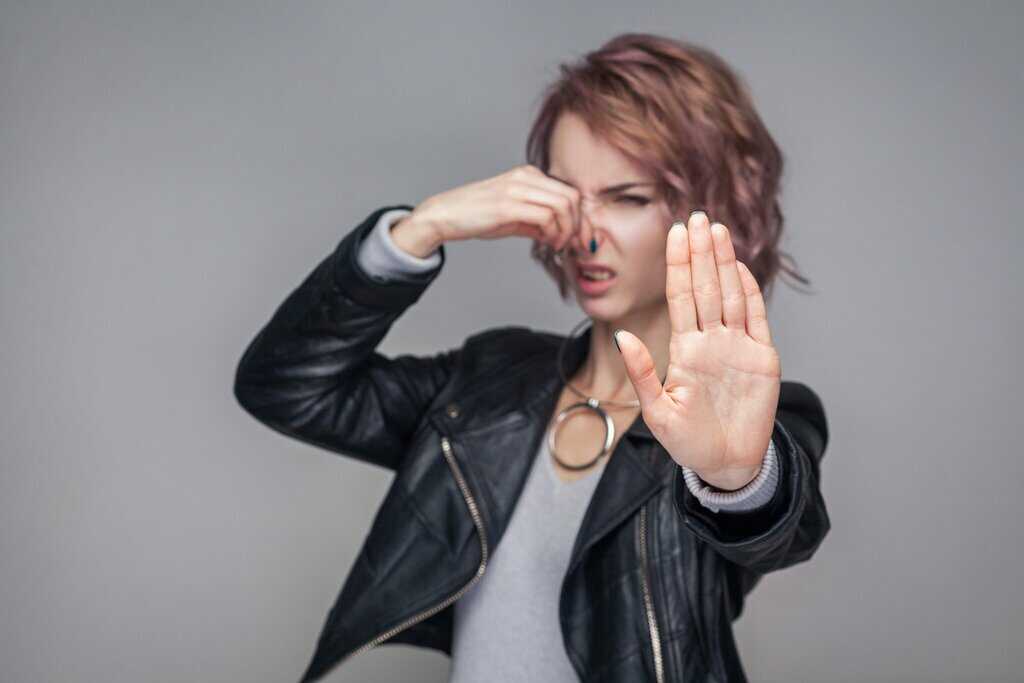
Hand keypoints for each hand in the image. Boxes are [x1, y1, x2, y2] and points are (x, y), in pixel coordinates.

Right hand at [404, 164, 583, 252]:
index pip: (570, 192)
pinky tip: (548, 244)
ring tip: (559, 246)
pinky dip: (554, 234)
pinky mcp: (508, 205)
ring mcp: (516, 189)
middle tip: (577, 246)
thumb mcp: (512, 217)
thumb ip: (537, 223)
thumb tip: (559, 235)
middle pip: (572, 197)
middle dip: (580, 225)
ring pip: (563, 205)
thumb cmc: (475, 216)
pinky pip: (546, 217)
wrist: (444, 215)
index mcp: (528, 175)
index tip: (583, 239)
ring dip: (568, 231)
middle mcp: (526, 177)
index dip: (582, 218)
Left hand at [615, 211, 781, 490]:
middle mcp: (710, 340)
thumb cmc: (689, 442)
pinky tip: (738, 266)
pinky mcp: (762, 358)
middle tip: (696, 216)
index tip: (674, 233)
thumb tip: (621, 338)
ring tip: (715, 230)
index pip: (680, 297)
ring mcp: (737, 346)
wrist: (727, 464)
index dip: (678, 265)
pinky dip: (748, 291)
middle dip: (700, 252)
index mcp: (685, 349)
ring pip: (729, 294)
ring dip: (723, 262)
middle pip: (705, 287)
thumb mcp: (657, 411)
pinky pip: (755, 318)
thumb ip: (642, 373)